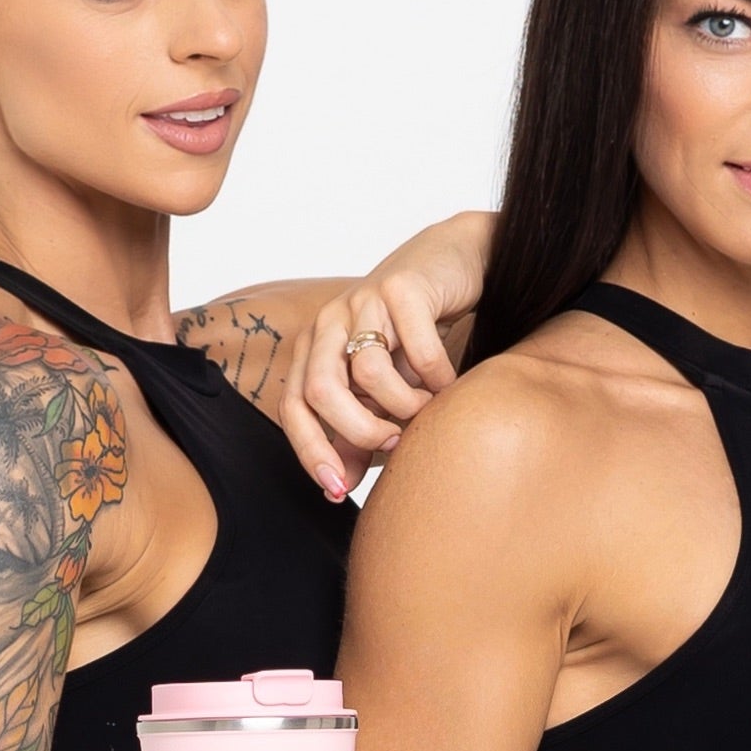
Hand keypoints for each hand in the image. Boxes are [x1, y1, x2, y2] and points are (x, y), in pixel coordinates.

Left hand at [278, 229, 479, 498]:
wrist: (456, 262)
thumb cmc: (415, 331)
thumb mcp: (384, 388)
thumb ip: (359, 434)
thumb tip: (339, 486)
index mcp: (315, 347)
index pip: (294, 406)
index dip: (310, 451)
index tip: (338, 488)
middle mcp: (330, 322)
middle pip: (321, 391)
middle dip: (358, 432)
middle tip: (395, 444)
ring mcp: (363, 300)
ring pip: (371, 373)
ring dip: (406, 406)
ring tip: (429, 409)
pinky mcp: (402, 286)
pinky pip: (418, 350)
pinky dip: (438, 378)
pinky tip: (450, 384)